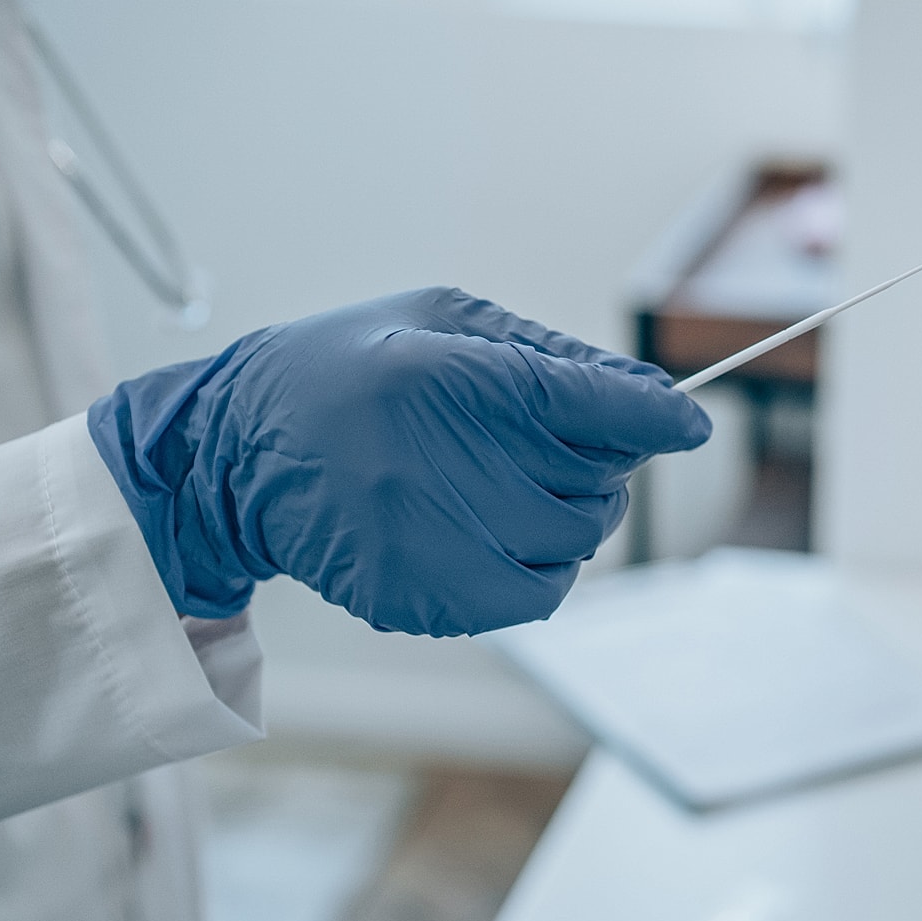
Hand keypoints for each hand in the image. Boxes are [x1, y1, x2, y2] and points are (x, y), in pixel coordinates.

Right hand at [87, 288, 710, 636]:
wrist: (233, 454)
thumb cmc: (348, 370)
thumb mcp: (441, 321)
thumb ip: (550, 357)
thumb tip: (653, 397)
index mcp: (450, 377)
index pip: (595, 404)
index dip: (656, 415)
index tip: (688, 422)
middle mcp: (445, 464)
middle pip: (599, 483)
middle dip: (602, 463)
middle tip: (561, 444)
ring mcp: (434, 542)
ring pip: (577, 543)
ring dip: (573, 515)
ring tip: (516, 484)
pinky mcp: (423, 599)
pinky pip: (537, 594)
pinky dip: (540, 564)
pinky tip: (494, 529)